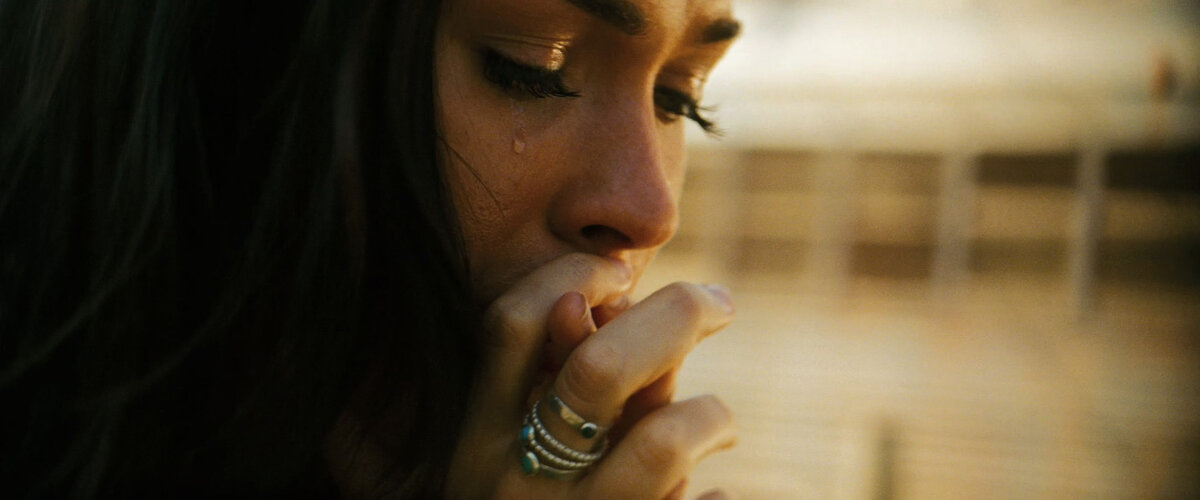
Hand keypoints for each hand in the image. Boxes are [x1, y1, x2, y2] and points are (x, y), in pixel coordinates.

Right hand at [447, 253, 737, 498]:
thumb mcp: (530, 448)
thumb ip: (567, 380)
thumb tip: (602, 292)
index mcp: (475, 442)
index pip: (508, 324)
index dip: (571, 274)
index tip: (621, 270)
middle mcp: (514, 485)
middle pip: (599, 369)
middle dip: (674, 315)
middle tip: (720, 302)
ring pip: (664, 439)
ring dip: (710, 415)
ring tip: (717, 425)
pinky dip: (721, 497)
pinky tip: (717, 496)